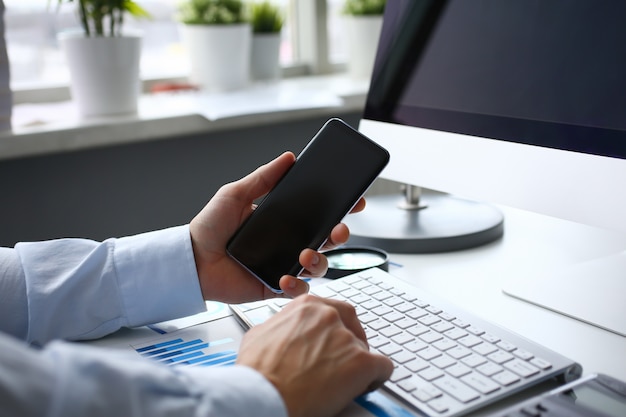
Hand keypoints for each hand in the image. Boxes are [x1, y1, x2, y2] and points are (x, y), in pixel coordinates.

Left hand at [189, 152, 364, 302]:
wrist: (190, 260)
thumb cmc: (209, 227)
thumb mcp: (236, 194)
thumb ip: (263, 178)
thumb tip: (289, 157)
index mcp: (282, 220)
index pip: (318, 213)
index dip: (339, 208)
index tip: (355, 200)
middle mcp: (287, 243)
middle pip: (326, 240)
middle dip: (340, 234)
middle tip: (339, 229)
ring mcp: (283, 265)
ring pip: (318, 265)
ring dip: (319, 260)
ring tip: (305, 255)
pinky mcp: (274, 286)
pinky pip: (297, 289)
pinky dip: (297, 286)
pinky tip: (286, 278)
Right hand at [236, 295, 393, 416]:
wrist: (264, 395)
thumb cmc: (257, 371)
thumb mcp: (260, 334)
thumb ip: (280, 326)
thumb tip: (282, 332)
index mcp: (307, 306)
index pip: (335, 310)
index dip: (336, 330)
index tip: (333, 343)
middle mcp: (329, 316)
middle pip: (354, 326)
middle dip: (352, 343)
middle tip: (343, 362)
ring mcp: (347, 338)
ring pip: (365, 350)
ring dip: (356, 366)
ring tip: (343, 384)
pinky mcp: (362, 362)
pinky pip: (384, 367)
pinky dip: (377, 378)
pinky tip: (364, 386)